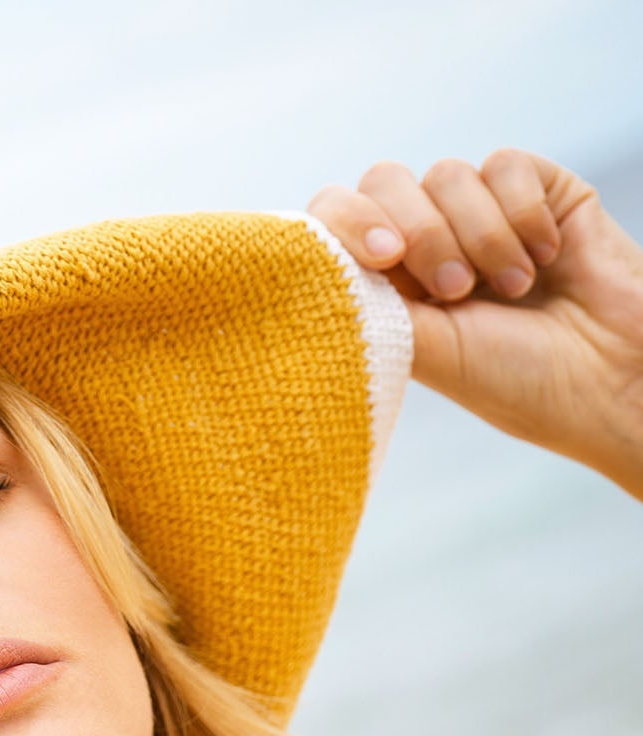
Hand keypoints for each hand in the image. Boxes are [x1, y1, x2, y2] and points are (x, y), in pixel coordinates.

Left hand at [308, 149, 642, 499]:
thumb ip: (369, 303)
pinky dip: (522, 215)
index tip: (383, 258)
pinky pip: (504, 165)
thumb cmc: (516, 382)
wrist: (611, 379)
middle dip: (419, 232)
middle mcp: (427, 243)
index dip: (346, 222)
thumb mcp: (426, 352)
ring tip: (512, 289)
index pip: (335, 220)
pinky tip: (546, 258)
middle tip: (454, 291)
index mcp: (387, 283)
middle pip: (383, 181)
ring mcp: (481, 213)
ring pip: (447, 174)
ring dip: (478, 237)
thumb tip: (313, 263)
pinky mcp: (539, 190)